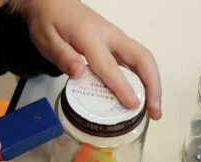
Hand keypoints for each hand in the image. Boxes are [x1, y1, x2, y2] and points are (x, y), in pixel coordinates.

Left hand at [20, 0, 161, 118]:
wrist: (51, 2)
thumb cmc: (48, 21)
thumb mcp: (46, 39)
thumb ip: (62, 56)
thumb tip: (79, 73)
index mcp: (90, 36)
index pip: (110, 65)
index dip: (123, 86)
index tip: (134, 105)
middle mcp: (110, 36)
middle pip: (142, 58)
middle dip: (152, 85)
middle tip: (154, 112)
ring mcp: (116, 39)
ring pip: (143, 60)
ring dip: (152, 84)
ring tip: (153, 109)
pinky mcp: (117, 44)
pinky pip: (136, 61)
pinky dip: (144, 79)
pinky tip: (142, 96)